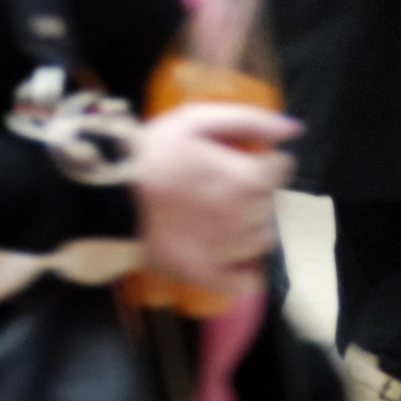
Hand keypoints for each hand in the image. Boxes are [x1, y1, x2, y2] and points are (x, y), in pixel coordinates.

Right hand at [128, 100, 295, 291]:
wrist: (107, 197)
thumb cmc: (151, 153)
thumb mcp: (195, 120)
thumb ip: (249, 120)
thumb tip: (294, 129)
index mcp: (246, 177)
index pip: (282, 168)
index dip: (264, 160)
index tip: (244, 159)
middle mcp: (245, 216)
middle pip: (271, 203)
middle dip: (256, 191)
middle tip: (225, 184)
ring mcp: (227, 250)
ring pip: (264, 240)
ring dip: (252, 226)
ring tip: (223, 216)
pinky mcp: (207, 274)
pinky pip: (247, 281)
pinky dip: (247, 270)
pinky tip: (232, 255)